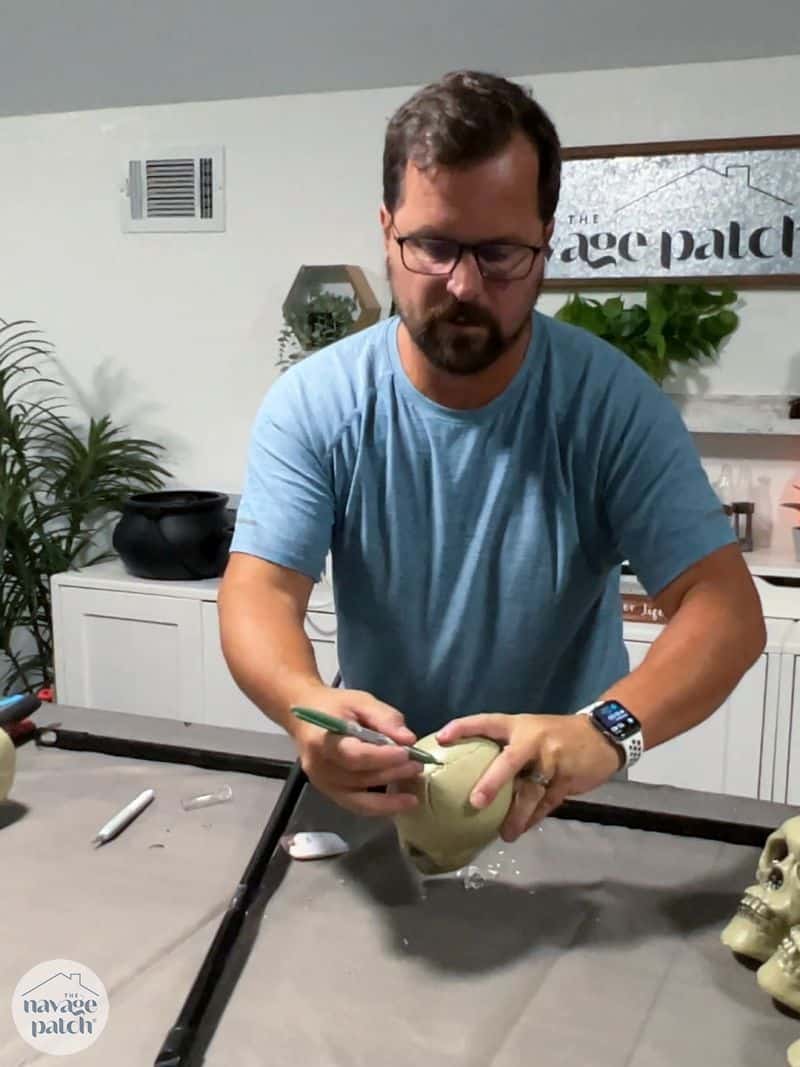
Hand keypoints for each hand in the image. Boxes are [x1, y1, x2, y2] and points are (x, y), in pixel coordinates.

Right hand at [288, 684, 422, 816]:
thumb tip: (408, 739)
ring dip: (390, 794)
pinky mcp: (329, 792)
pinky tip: (400, 802)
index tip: (407, 752)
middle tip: (418, 765)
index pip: (353, 754)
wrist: (304, 713)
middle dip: (392, 773)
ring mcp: (322, 783)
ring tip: (414, 783)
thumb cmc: (334, 706)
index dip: (382, 757)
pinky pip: (356, 806)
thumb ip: (385, 718)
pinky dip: (380, 807)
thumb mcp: (361, 700)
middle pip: (359, 777)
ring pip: (359, 798)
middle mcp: (319, 767)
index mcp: (323, 739)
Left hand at [436, 712, 619, 841]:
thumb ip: (508, 746)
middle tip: (475, 803)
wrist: (601, 736)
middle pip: (509, 761)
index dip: (463, 728)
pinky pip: (546, 803)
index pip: (486, 722)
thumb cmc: (557, 735)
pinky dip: (533, 818)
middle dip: (492, 783)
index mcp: (519, 726)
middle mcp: (533, 741)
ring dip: (516, 815)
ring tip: (504, 833)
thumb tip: (474, 768)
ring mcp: (552, 761)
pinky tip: (521, 829)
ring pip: (530, 792)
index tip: (441, 738)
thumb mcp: (531, 730)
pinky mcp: (566, 780)